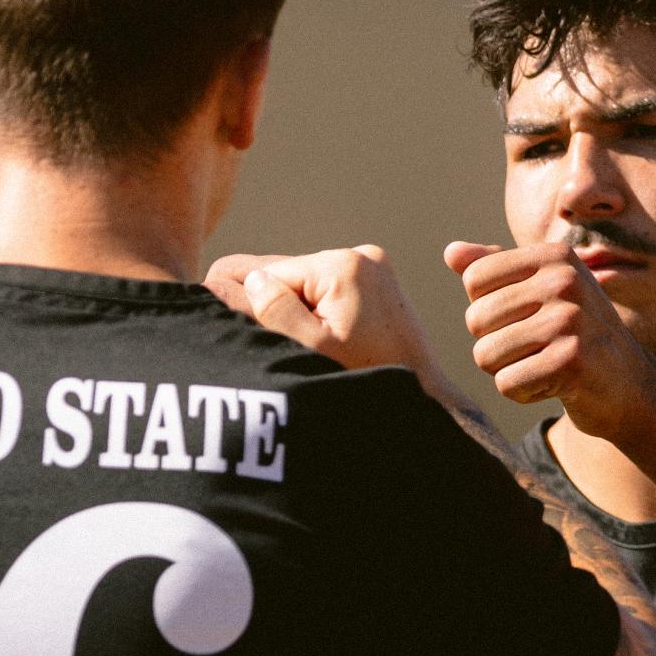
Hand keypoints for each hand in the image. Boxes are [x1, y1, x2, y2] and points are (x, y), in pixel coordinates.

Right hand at [206, 246, 442, 381]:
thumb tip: (231, 280)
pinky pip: (331, 294)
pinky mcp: (380, 285)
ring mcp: (374, 269)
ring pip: (308, 287)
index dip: (258, 310)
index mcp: (342, 264)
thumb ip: (268, 310)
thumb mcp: (310, 349)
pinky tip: (334, 345)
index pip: (269, 274)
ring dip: (301, 317)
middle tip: (296, 350)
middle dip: (281, 311)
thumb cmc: (365, 381)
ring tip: (321, 351)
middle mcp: (360, 255)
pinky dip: (322, 317)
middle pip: (288, 277)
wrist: (424, 400)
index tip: (270, 342)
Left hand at [445, 241, 655, 441]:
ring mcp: (570, 321)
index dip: (487, 309)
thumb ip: (496, 270)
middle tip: (535, 350)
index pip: (474, 279)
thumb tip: (450, 252)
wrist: (629, 386)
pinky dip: (523, 393)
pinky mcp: (572, 362)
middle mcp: (564, 281)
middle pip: (476, 319)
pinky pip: (508, 384)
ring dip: (507, 371)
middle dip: (495, 345)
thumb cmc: (576, 335)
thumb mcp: (541, 293)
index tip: (523, 319)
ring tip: (543, 366)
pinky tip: (553, 385)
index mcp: (554, 256)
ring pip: (486, 355)